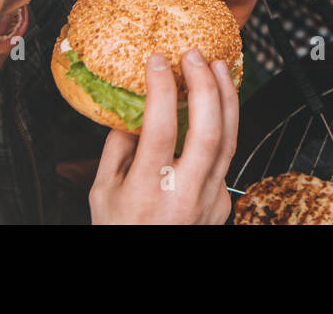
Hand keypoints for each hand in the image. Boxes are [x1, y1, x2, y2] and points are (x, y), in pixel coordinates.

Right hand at [88, 49, 237, 223]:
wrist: (149, 276)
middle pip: (207, 132)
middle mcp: (183, 195)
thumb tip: (133, 107)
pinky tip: (219, 103)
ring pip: (229, 141)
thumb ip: (116, 149)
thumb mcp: (103, 193)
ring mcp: (209, 200)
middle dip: (205, 86)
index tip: (157, 61)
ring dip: (227, 98)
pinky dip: (226, 125)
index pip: (160, 129)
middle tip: (196, 55)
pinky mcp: (222, 203)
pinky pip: (227, 157)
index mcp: (147, 191)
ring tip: (219, 67)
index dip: (161, 89)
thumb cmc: (121, 230)